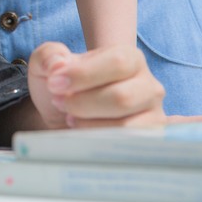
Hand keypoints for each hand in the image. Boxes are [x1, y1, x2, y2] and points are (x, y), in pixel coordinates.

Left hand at [26, 41, 165, 128]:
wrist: (65, 116)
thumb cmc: (63, 86)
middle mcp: (149, 85)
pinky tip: (83, 131)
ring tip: (70, 117)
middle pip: (122, 97)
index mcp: (130, 57)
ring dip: (89, 124)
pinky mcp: (149, 139)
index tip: (54, 83)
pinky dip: (99, 140)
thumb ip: (49, 55)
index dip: (83, 74)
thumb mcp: (48, 63)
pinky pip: (128, 145)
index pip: (117, 62)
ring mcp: (153, 114)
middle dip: (83, 103)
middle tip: (60, 103)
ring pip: (126, 125)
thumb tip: (58, 65)